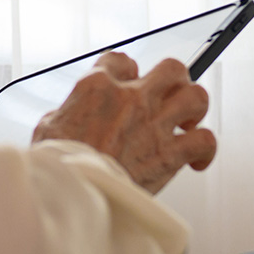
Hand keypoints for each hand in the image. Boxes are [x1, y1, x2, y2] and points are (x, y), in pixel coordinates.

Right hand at [32, 51, 216, 193]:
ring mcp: (154, 124)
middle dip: (175, 80)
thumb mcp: (49, 127)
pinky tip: (195, 158)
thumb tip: (68, 114)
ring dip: (195, 109)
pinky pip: (204, 141)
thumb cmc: (58, 165)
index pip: (122, 60)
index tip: (128, 83)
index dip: (128, 72)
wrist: (73, 194)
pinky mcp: (169, 154)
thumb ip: (66, 112)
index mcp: (97, 88)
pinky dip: (204, 150)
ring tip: (187, 121)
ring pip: (196, 97)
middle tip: (170, 95)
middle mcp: (131, 99)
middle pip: (172, 68)